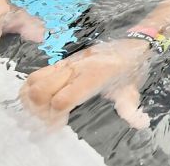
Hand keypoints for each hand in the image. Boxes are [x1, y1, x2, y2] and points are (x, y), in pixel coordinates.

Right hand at [20, 38, 152, 128]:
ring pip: (33, 80)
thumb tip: (140, 123)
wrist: (131, 44)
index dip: (56, 117)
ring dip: (32, 101)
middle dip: (40, 111)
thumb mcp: (132, 90)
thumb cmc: (130, 69)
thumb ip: (131, 109)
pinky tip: (41, 102)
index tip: (61, 125)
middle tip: (51, 120)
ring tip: (44, 111)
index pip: (63, 99)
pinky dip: (29, 90)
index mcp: (93, 75)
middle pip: (41, 91)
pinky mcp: (60, 62)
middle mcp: (75, 67)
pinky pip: (35, 75)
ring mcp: (65, 63)